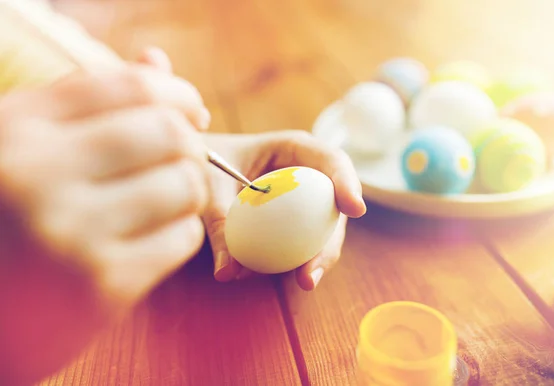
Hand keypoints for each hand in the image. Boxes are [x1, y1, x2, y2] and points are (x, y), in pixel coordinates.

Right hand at [0, 57, 209, 383]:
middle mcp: (39, 175)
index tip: (190, 111)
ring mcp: (71, 234)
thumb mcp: (27, 146)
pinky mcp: (102, 287)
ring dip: (191, 191)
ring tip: (170, 201)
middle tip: (185, 161)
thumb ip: (89, 103)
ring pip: (184, 186)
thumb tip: (158, 63)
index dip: (177, 93)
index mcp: (18, 128)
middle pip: (168, 133)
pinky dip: (182, 232)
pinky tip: (155, 237)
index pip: (130, 86)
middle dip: (192, 145)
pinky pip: (182, 238)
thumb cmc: (9, 219)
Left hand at [202, 130, 366, 290]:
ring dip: (315, 259)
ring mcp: (301, 203)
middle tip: (315, 268)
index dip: (348, 183)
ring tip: (304, 281)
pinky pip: (299, 246)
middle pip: (333, 207)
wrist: (195, 167)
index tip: (355, 209)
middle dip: (331, 242)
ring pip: (321, 233)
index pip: (331, 161)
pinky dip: (290, 263)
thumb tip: (228, 272)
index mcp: (294, 149)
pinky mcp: (291, 224)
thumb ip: (218, 223)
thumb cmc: (205, 163)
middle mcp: (305, 176)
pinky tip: (274, 277)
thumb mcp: (209, 186)